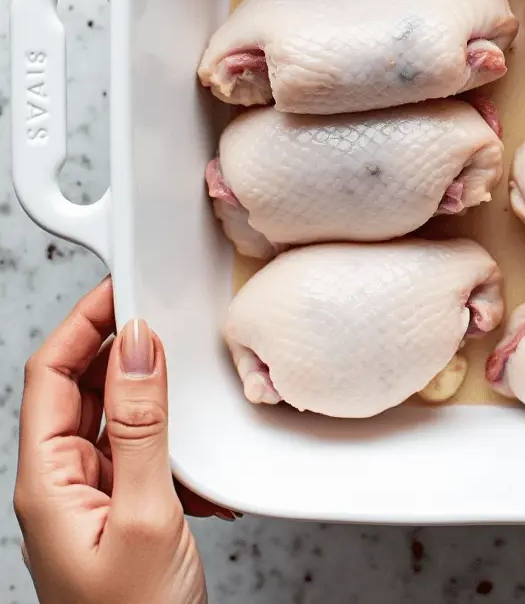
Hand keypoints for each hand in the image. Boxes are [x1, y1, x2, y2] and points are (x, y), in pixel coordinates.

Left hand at [15, 277, 225, 603]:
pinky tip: (201, 458)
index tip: (124, 287)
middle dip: (122, 350)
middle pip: (80, 388)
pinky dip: (174, 442)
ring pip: (115, 418)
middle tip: (164, 317)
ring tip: (188, 387)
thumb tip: (139, 346)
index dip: (83, 323)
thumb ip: (143, 426)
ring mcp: (91, 498)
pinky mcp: (122, 510)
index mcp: (47, 483)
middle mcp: (61, 485)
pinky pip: (141, 451)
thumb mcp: (147, 514)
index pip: (51, 375)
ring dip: (155, 398)